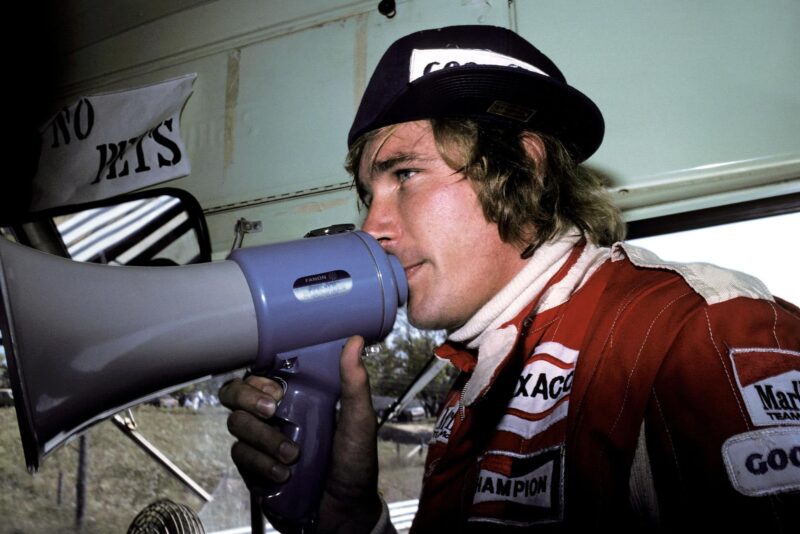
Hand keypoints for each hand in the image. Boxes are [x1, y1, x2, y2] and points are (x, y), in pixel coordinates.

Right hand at [219, 336, 381, 532]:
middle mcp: (273, 417)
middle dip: (248, 398)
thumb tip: (354, 341)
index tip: (278, 389)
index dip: (260, 377)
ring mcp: (260, 443)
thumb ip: (354, 383)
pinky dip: (261, 463)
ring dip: (263, 437)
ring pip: (237, 425)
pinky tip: (284, 474)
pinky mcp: (253, 469)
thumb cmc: (354, 464)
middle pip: (235, 394)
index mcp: (296, 399)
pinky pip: (240, 456)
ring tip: (292, 454)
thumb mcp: (359, 422)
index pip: (261, 374)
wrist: (344, 512)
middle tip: (273, 410)